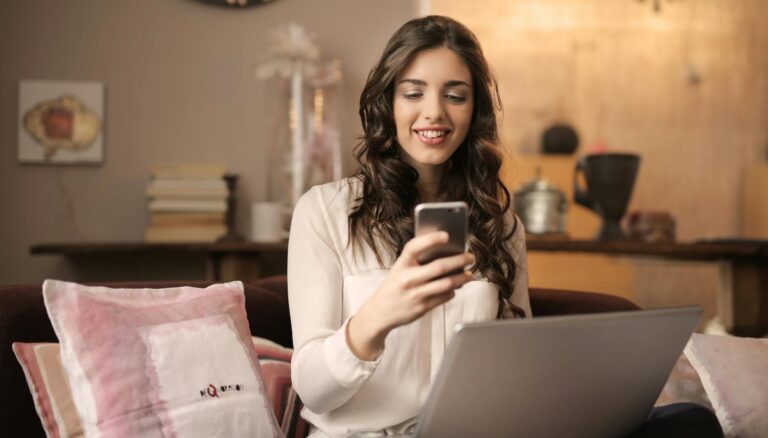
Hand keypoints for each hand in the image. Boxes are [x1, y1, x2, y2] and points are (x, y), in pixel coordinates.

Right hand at [346, 231, 474, 359]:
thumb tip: (445, 252)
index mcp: (401, 265)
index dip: (431, 239)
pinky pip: (444, 297)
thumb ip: (417, 261)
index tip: (446, 235)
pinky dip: (452, 291)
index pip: (415, 247)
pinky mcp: (422, 307)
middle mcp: (407, 279)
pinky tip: (455, 287)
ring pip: (446, 284)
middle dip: (459, 261)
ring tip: (469, 274)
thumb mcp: (399, 269)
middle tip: (470, 257)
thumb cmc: (394, 286)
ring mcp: (415, 294)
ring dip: (461, 278)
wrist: (380, 312)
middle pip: (439, 267)